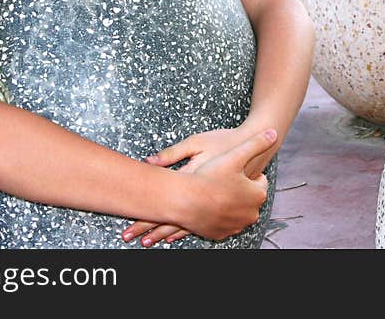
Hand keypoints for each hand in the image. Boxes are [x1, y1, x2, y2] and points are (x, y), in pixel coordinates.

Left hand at [122, 128, 276, 246]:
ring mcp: (216, 208)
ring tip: (146, 241)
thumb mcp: (197, 143)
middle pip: (173, 220)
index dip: (146, 217)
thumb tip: (148, 161)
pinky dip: (184, 232)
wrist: (254, 150)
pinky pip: (201, 225)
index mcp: (194, 181)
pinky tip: (172, 237)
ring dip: (165, 233)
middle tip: (129, 236)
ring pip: (186, 226)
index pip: (166, 206)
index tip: (129, 228)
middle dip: (150, 230)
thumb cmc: (223, 142)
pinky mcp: (222, 210)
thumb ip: (172, 153)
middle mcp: (204, 199)